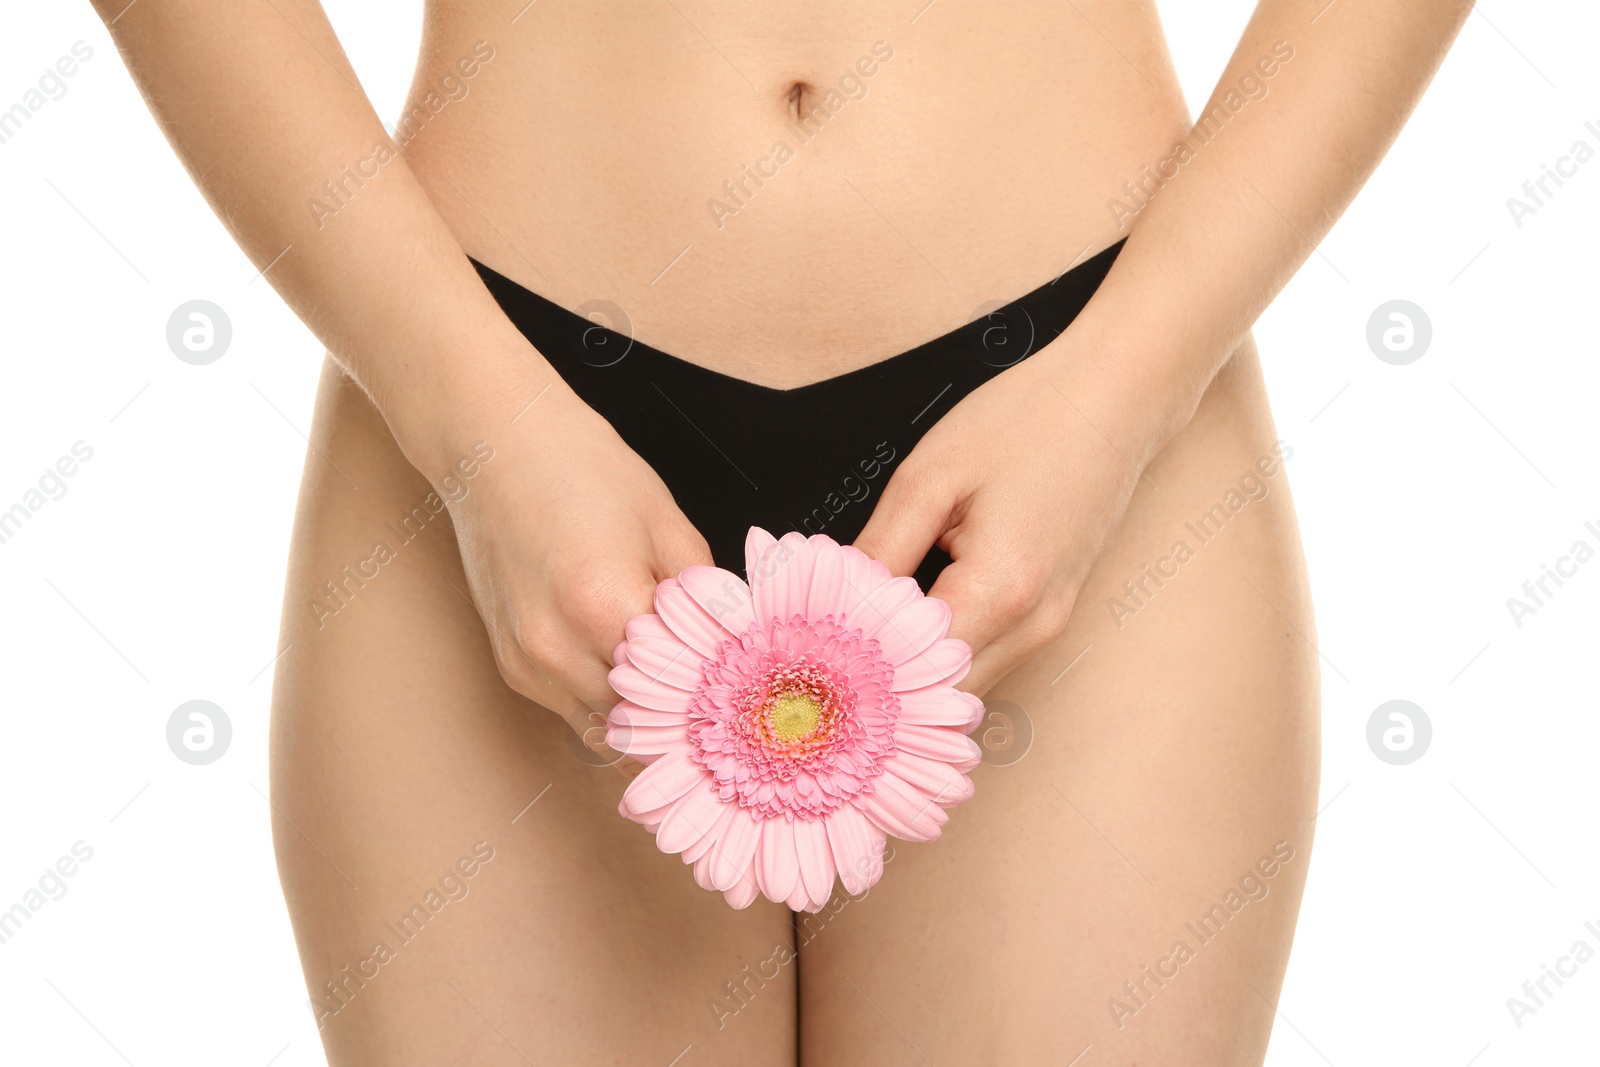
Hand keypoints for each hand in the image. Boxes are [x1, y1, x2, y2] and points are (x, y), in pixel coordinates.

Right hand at [438, 383, 712, 753]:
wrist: (495, 446)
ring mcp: (528, 663)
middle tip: (712, 685)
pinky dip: (602, 691)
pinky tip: (619, 651)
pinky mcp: (511, 666)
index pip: (678, 687)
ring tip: (667, 668)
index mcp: (604, 607)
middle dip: (677, 703)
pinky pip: (571, 704)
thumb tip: (735, 642)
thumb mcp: (668, 524)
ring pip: (604, 722)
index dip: (713, 687)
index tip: (739, 683)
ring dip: (638, 706)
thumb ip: (706, 597)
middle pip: (641, 716)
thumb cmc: (584, 472)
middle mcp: (558, 647)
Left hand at [854, 337, 1155, 694]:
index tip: (805, 657)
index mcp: (1000, 591)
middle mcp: (1033, 625)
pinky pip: (987, 656)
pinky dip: (942, 652)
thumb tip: (835, 607)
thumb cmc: (1026, 421)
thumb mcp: (931, 475)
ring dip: (912, 671)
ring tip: (853, 639)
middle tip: (819, 658)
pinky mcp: (1053, 613)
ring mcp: (1050, 625)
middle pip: (940, 696)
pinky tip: (901, 623)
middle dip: (881, 684)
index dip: (855, 670)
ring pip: (964, 683)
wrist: (1118, 396)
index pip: (911, 670)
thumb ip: (881, 551)